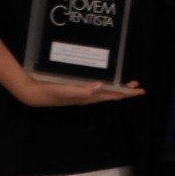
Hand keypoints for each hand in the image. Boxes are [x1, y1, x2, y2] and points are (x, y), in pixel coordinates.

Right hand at [11, 76, 143, 107]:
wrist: (35, 93)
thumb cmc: (52, 93)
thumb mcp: (69, 91)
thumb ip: (85, 90)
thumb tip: (102, 86)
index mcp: (89, 97)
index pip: (113, 95)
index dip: (127, 93)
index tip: (140, 91)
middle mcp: (87, 95)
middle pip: (110, 92)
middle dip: (124, 89)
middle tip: (135, 84)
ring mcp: (81, 92)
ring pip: (102, 89)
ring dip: (114, 86)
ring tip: (123, 82)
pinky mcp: (75, 87)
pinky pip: (92, 85)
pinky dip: (101, 82)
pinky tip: (100, 78)